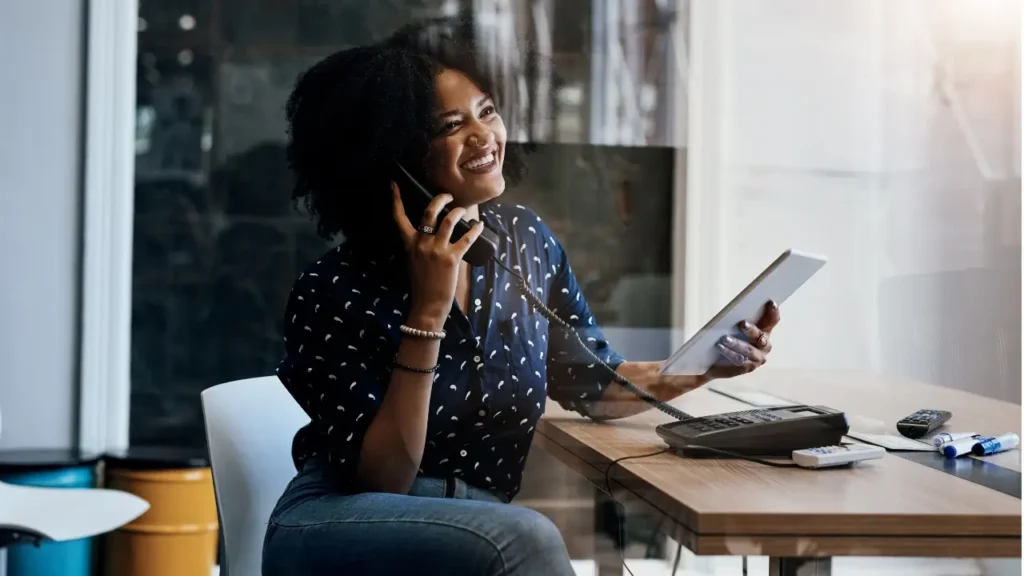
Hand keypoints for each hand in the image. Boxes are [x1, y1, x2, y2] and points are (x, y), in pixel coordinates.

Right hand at [392, 183, 483, 329]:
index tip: (394, 184)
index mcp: (410, 244)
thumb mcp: (414, 261)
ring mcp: (437, 250)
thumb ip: (419, 246)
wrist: (427, 304)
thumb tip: (432, 232)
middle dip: (440, 199)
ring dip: (458, 212)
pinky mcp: (452, 258)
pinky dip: (475, 229)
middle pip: (430, 212)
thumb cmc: (422, 284)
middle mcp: (422, 243)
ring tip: (463, 211)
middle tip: (448, 197)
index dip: (396, 199)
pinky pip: (466, 238)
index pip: (399, 218)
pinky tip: (479, 225)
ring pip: (449, 220)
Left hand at [704, 300, 780, 380]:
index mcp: (764, 330)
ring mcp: (757, 358)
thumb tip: (734, 310)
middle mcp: (764, 344)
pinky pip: (739, 360)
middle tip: (742, 323)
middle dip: (752, 330)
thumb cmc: (725, 336)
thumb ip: (736, 318)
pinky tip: (720, 347)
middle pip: (760, 336)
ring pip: (749, 350)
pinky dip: (729, 353)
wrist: (713, 359)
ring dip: (737, 343)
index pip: (772, 320)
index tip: (770, 302)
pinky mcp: (747, 368)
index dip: (773, 312)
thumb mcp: (731, 325)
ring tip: (725, 338)